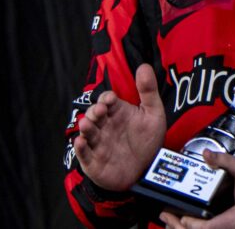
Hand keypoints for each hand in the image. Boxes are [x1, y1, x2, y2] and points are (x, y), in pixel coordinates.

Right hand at [70, 63, 167, 191]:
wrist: (147, 169)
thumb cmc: (147, 139)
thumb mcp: (153, 113)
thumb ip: (148, 90)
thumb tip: (143, 66)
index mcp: (117, 112)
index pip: (106, 100)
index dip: (106, 98)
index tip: (111, 98)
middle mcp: (104, 126)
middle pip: (94, 115)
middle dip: (94, 112)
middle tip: (100, 111)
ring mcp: (97, 143)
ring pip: (87, 132)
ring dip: (85, 127)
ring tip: (87, 124)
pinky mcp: (93, 161)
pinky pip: (84, 154)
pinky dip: (80, 148)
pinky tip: (80, 142)